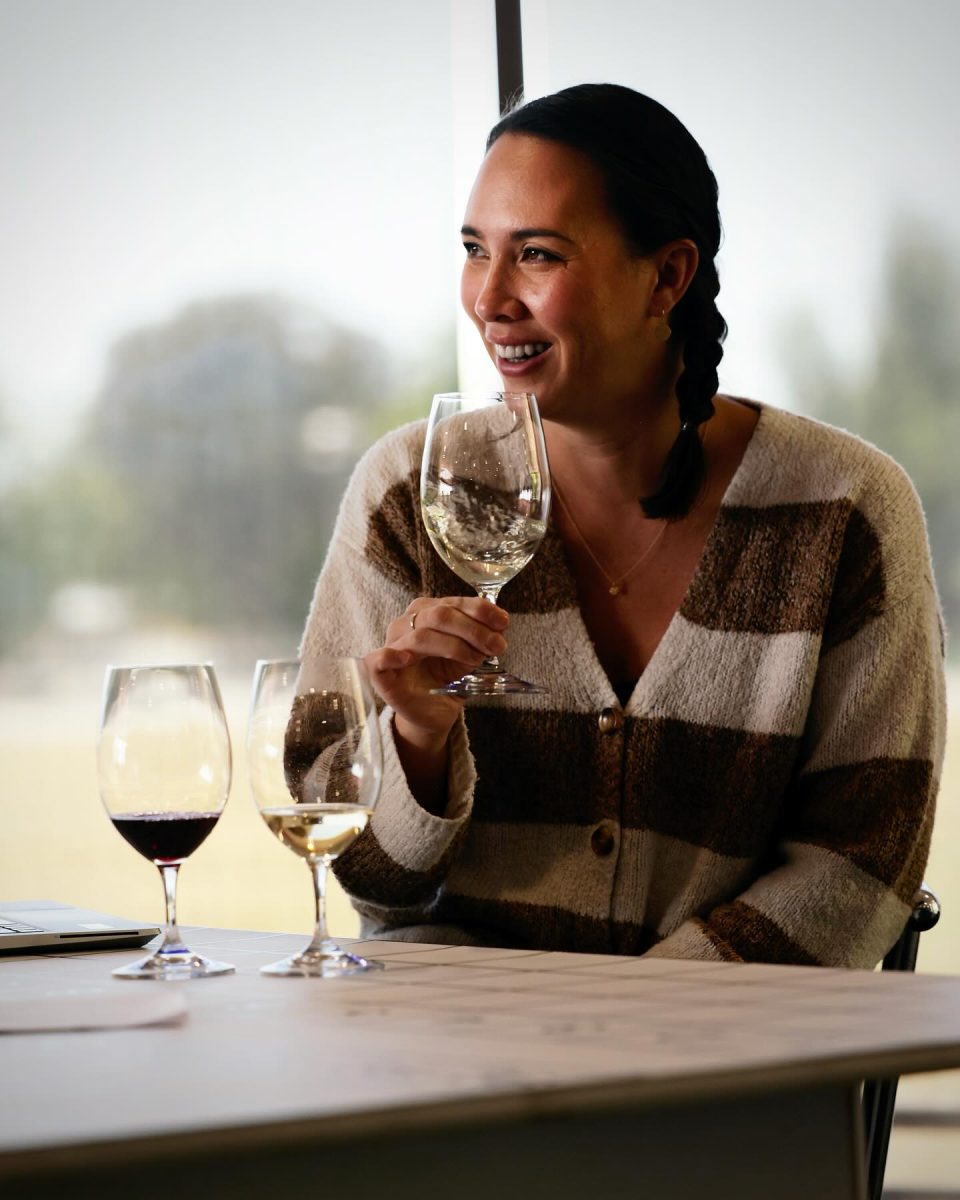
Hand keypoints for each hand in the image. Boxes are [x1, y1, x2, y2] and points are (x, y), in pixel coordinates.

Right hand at [363, 596, 508, 748]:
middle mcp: (406, 625)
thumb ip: (480, 637)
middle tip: (497, 646)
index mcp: (425, 613)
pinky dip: (391, 655)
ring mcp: (391, 648)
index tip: (503, 622)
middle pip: (439, 615)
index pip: (451, 603)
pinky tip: (407, 659)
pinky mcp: (380, 674)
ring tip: (475, 659)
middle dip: (473, 629)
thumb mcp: (470, 654)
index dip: (479, 609)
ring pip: (420, 636)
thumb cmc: (447, 679)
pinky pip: (377, 660)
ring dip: (454, 646)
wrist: (433, 714)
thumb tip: (500, 622)